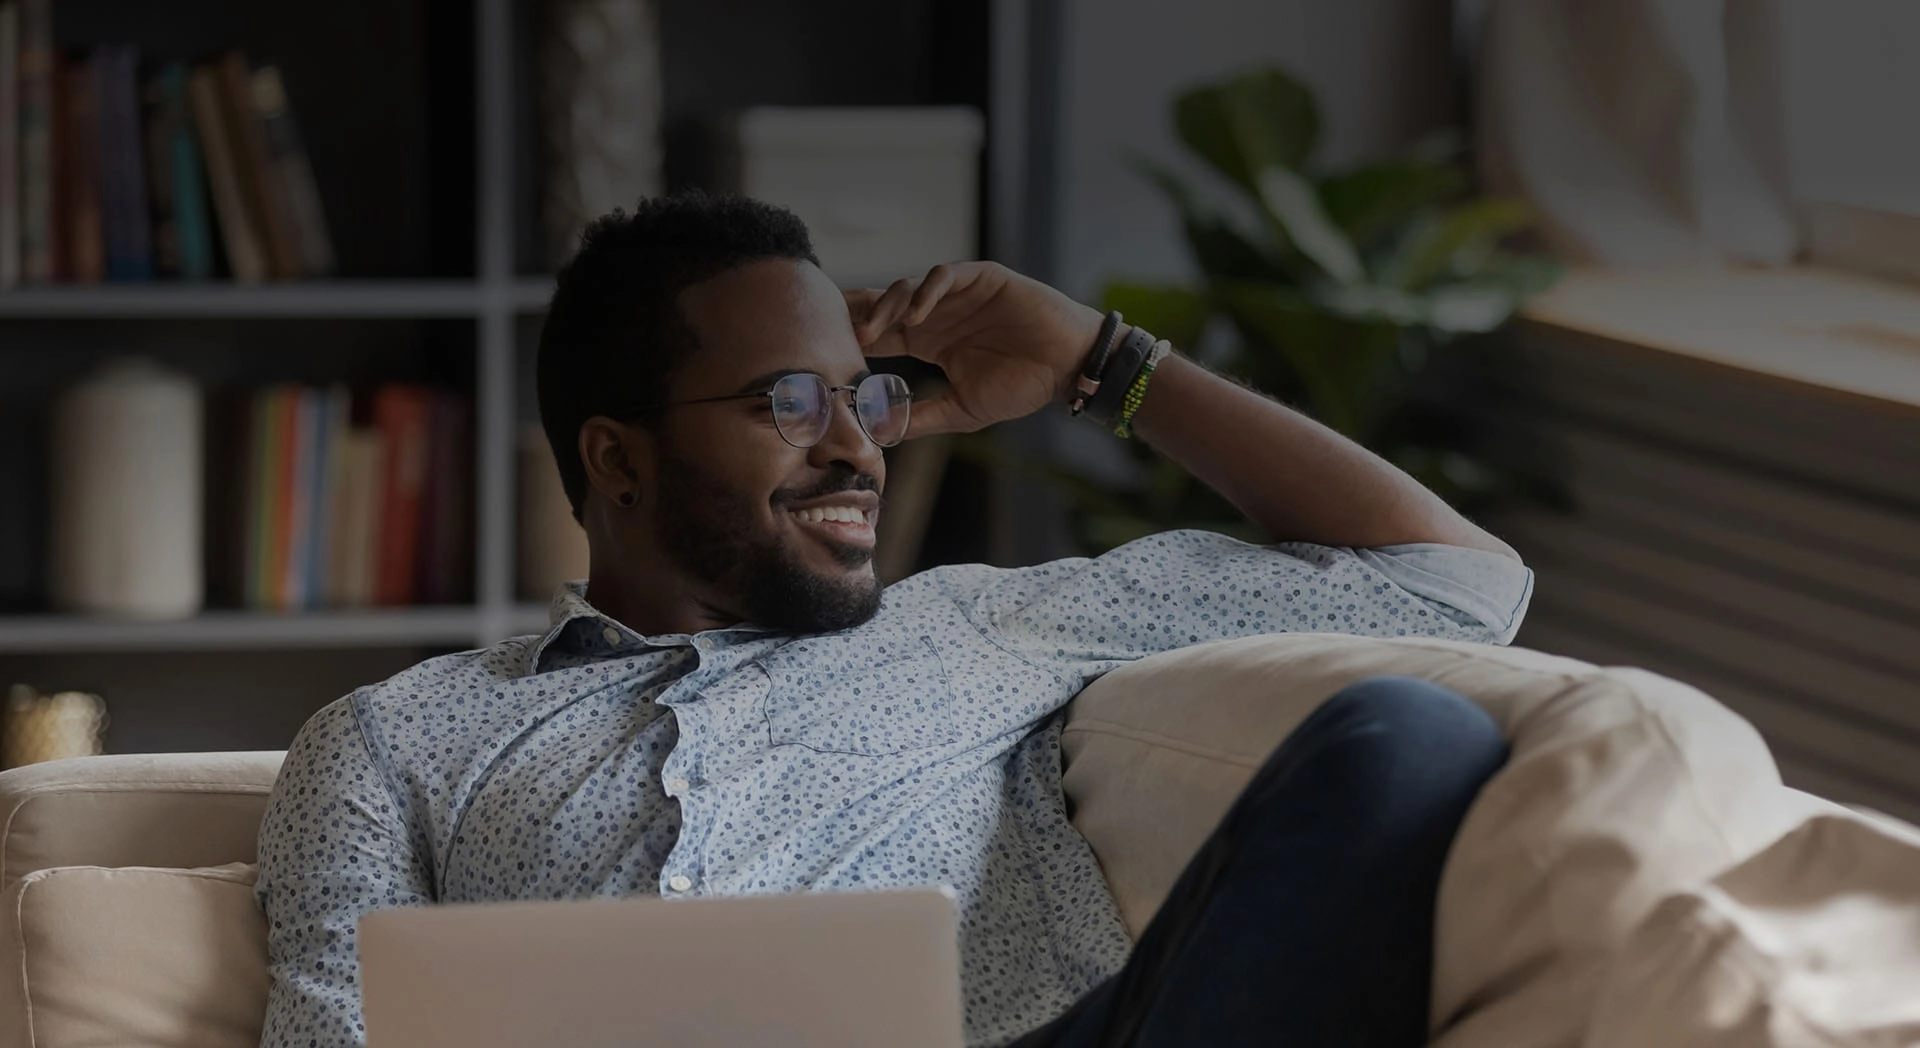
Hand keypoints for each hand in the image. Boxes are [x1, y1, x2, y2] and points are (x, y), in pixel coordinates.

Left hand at [846, 262, 1104, 436]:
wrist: (1067, 366)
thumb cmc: (1022, 386)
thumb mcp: (963, 410)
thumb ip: (924, 416)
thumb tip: (883, 433)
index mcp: (930, 340)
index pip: (882, 333)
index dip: (854, 338)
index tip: (826, 351)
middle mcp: (938, 313)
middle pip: (885, 305)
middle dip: (858, 314)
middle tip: (829, 330)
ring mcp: (958, 293)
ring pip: (908, 289)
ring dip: (886, 308)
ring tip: (871, 334)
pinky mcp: (981, 278)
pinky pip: (945, 276)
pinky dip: (925, 293)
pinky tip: (914, 317)